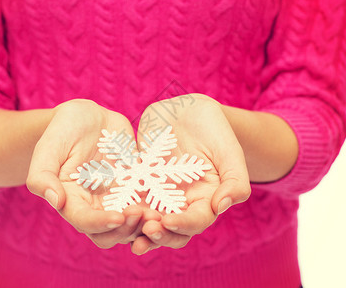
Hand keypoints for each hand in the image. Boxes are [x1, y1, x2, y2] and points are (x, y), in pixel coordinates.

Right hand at [26, 99, 150, 248]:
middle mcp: (93, 206)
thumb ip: (42, 175)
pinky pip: (148, 204)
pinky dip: (158, 208)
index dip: (100, 223)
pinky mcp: (134, 188)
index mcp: (70, 200)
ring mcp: (116, 199)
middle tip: (142, 214)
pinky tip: (170, 202)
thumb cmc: (63, 129)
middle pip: (110, 233)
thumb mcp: (49, 146)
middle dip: (126, 229)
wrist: (88, 117)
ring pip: (131, 225)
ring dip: (144, 225)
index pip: (84, 222)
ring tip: (159, 213)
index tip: (118, 216)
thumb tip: (55, 201)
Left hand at [131, 93, 250, 253]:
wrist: (187, 110)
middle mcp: (182, 203)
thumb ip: (235, 180)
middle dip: (159, 234)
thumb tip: (222, 206)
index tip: (169, 222)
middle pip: (171, 230)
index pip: (197, 221)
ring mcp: (159, 195)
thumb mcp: (229, 151)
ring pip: (147, 219)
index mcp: (206, 199)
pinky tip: (109, 208)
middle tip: (146, 230)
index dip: (184, 225)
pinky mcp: (140, 183)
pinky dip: (120, 207)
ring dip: (136, 228)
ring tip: (124, 227)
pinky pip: (129, 199)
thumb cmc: (215, 129)